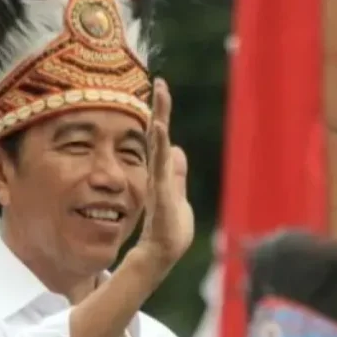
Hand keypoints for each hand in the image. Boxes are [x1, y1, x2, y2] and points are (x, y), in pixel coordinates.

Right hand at [132, 78, 193, 272]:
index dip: (162, 114)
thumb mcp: (179, 195)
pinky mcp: (161, 193)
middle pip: (157, 135)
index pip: (162, 138)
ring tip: (160, 98)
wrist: (162, 253)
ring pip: (157, 146)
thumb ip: (178, 174)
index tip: (161, 88)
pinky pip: (160, 165)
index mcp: (163, 172)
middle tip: (160, 83)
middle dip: (160, 109)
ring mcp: (158, 182)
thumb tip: (176, 150)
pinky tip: (159, 130)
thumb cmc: (170, 228)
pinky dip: (158, 146)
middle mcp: (158, 173)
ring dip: (159, 122)